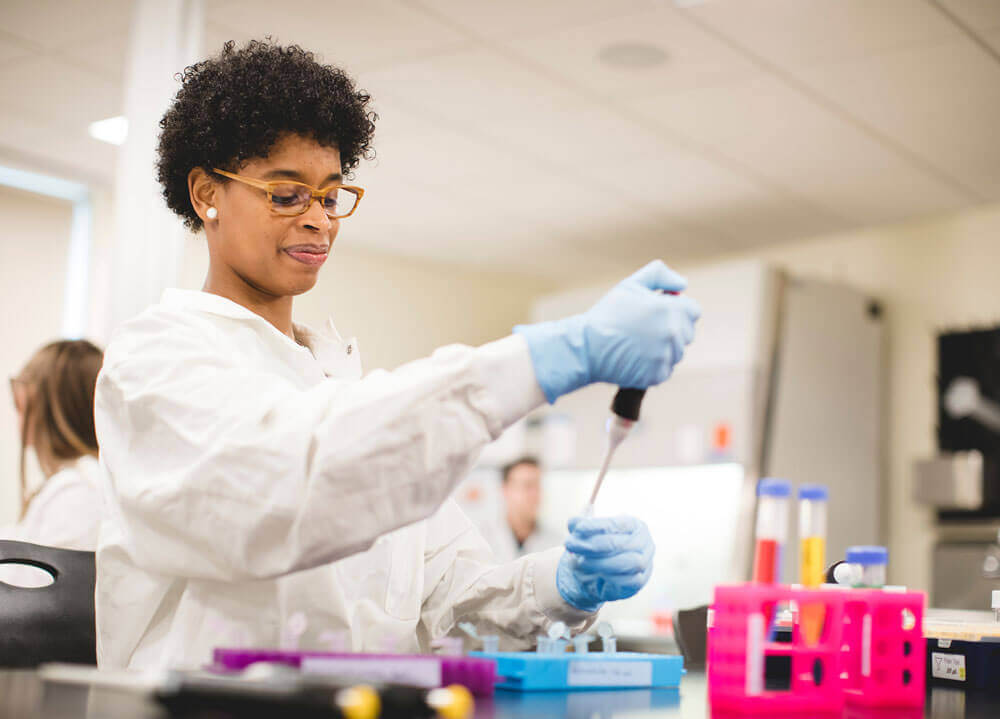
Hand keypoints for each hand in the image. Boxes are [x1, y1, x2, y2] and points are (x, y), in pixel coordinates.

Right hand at [514, 260, 700, 402]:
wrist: (586, 347)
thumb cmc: (607, 314)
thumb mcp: (630, 284)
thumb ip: (660, 275)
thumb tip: (683, 284)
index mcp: (669, 309)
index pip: (693, 311)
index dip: (677, 311)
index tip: (659, 314)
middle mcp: (672, 333)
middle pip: (687, 333)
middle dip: (671, 330)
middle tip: (644, 330)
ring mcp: (666, 356)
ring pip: (677, 352)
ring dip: (664, 349)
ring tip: (638, 344)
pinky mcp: (658, 375)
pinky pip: (666, 369)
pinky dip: (654, 366)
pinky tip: (636, 358)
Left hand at [556, 515, 654, 612]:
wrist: (600, 572)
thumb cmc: (597, 547)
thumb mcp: (587, 533)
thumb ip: (580, 525)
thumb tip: (573, 522)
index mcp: (634, 525)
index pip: (618, 523)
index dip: (596, 526)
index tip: (577, 529)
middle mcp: (644, 543)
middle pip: (622, 543)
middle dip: (595, 545)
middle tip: (572, 545)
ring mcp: (645, 563)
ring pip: (630, 562)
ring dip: (602, 562)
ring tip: (582, 561)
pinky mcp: (639, 581)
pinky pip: (630, 580)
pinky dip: (611, 576)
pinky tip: (595, 573)